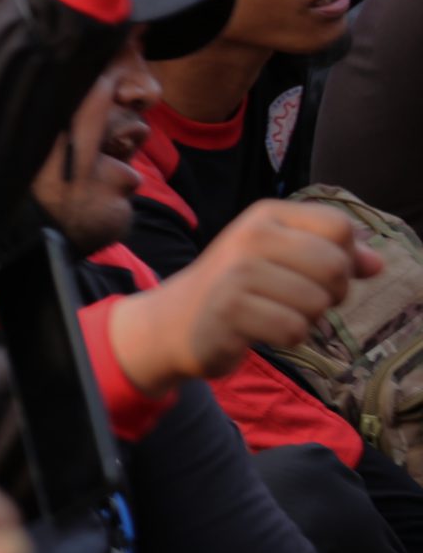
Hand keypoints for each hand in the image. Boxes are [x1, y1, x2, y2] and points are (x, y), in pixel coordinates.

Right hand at [110, 200, 381, 391]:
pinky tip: (262, 330)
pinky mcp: (229, 310)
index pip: (340, 228)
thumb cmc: (238, 287)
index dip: (344, 257)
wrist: (174, 320)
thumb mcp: (282, 258)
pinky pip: (294, 329)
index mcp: (266, 215)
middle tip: (300, 299)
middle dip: (330, 293)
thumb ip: (333, 255)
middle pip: (335, 266)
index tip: (315, 272)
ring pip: (317, 302)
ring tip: (274, 313)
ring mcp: (237, 273)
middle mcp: (250, 236)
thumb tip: (378, 264)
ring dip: (307, 318)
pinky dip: (287, 337)